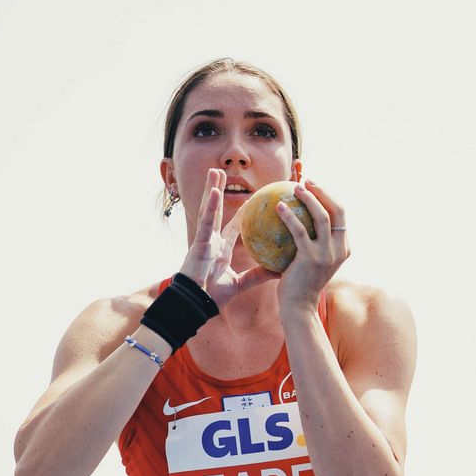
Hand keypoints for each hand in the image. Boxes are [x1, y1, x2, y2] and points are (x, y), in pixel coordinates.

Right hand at [179, 168, 287, 308]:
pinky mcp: (199, 242)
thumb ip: (257, 276)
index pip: (233, 227)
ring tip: (214, 171)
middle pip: (217, 211)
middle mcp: (211, 240)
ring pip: (209, 210)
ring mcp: (204, 239)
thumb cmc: (212, 296)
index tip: (252, 201)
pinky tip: (214, 190)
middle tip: (223, 174)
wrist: (196, 304)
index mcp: (220, 249)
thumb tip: (280, 272)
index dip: (241, 214)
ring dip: (211, 189)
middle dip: (219, 192)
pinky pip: (207, 221)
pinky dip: (211, 206)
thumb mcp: (240, 284)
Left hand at [275, 179, 349, 309]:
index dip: (329, 195)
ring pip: (322, 216)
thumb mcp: (313, 260)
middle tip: (306, 181)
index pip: (341, 214)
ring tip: (294, 188)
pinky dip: (289, 216)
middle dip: (324, 191)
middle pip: (338, 210)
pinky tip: (278, 206)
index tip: (313, 185)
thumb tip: (299, 217)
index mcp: (344, 247)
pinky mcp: (311, 258)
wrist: (299, 307)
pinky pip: (299, 230)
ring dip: (309, 198)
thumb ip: (313, 241)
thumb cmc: (300, 283)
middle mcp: (340, 249)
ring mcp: (327, 254)